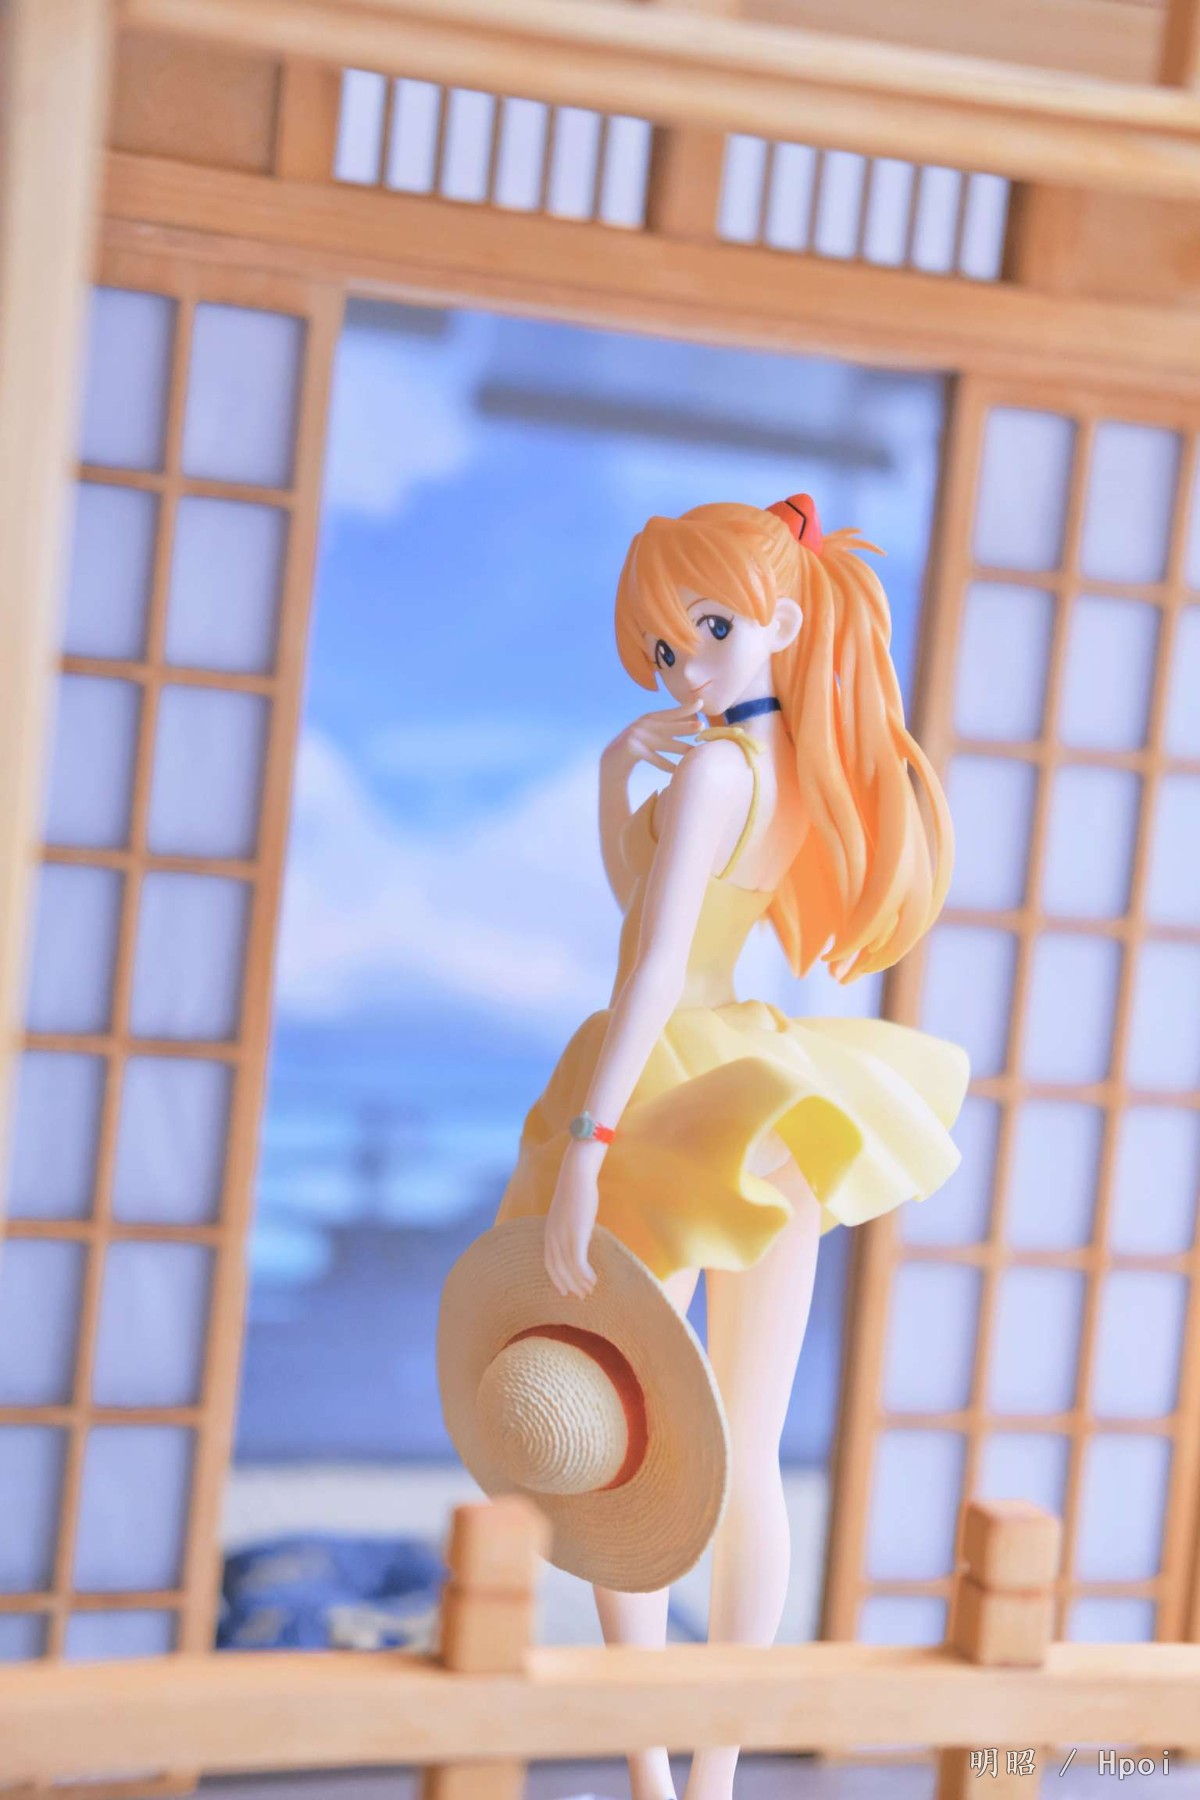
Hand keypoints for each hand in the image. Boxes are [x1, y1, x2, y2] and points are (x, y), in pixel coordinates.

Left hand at [544, 1144, 601, 1298]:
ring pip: (569, 1269)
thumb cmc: (576, 1192)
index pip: (549, 1264)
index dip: (557, 1279)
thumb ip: (572, 1228)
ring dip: (580, 1283)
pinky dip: (585, 1275)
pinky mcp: (575, 1235)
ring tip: (590, 1290)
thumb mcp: (570, 1215)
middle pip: (558, 1270)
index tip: (565, 1291)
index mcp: (549, 1233)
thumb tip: (581, 1239)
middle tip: (581, 1296)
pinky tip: (594, 1280)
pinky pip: (578, 1262)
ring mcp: (563, 1237)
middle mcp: (552, 1238)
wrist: (576, 1177)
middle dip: (570, 1285)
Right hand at [603, 703, 699, 775]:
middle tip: (701, 726)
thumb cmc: (636, 749)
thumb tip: (694, 725)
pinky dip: (665, 765)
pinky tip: (676, 770)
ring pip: (663, 743)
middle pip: (669, 726)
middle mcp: (642, 724)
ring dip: (680, 747)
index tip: (701, 703)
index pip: (670, 713)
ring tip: (694, 752)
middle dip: (685, 726)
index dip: (685, 708)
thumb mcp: (650, 734)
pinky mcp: (631, 748)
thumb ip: (666, 728)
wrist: (611, 762)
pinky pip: (653, 758)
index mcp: (649, 718)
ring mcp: (636, 735)